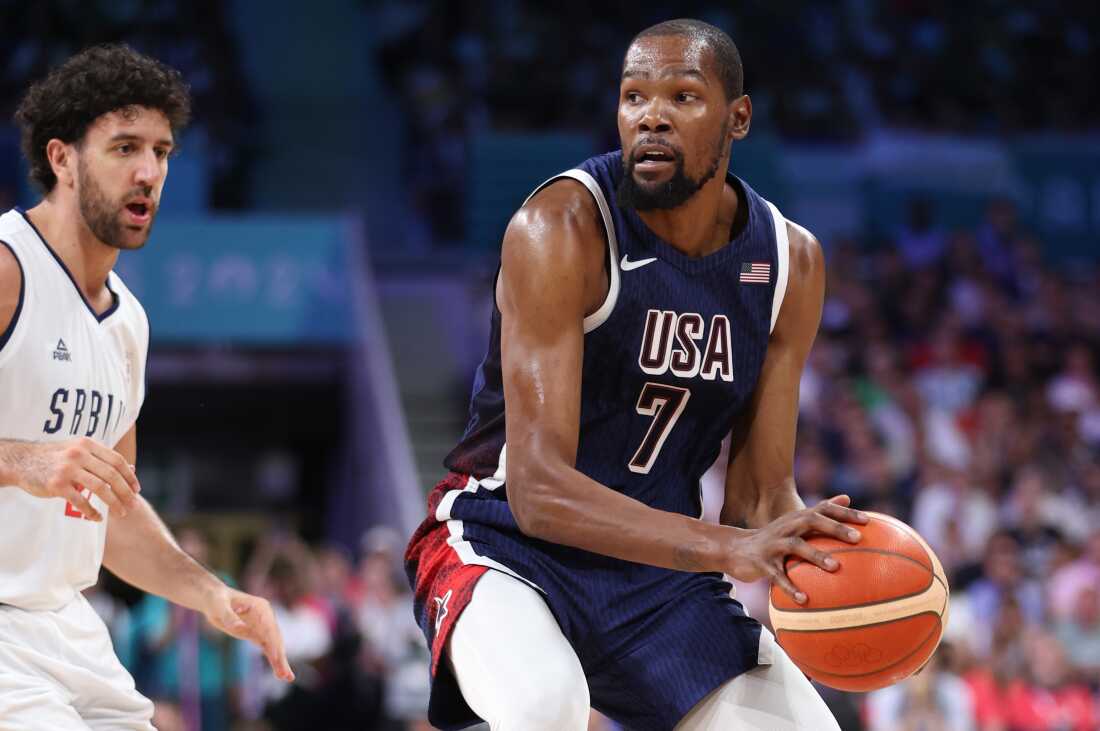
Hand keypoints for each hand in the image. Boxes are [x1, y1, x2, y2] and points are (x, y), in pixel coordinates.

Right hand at [7, 437, 139, 520]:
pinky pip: (80, 500)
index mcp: (88, 445)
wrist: (21, 462)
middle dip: (126, 492)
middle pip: (112, 475)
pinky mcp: (57, 484)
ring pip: (100, 488)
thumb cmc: (54, 458)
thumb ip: (101, 459)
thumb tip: (131, 469)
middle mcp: (79, 454)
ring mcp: (68, 469)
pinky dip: (91, 511)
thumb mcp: (78, 451)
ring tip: (121, 513)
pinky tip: (97, 518)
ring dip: (114, 503)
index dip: (129, 476)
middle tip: (133, 505)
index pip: (117, 461)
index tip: (136, 489)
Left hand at [203, 585, 294, 681]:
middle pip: (275, 639)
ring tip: (287, 677)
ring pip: (274, 646)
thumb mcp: (218, 606)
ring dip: (280, 661)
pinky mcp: (256, 634)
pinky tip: (279, 671)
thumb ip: (230, 617)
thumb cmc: (216, 599)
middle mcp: (266, 617)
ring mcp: (263, 626)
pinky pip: (267, 648)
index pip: (269, 628)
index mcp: (260, 607)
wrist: (214, 599)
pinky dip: (273, 659)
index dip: (273, 643)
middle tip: (285, 675)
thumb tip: (240, 628)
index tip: (276, 657)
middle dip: (280, 656)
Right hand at [727, 495, 866, 603]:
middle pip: (811, 520)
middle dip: (834, 527)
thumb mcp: (795, 523)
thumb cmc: (774, 538)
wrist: (735, 549)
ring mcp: (773, 544)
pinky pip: (778, 575)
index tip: (868, 521)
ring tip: (836, 568)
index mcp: (796, 518)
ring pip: (796, 546)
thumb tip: (847, 497)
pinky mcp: (762, 562)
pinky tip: (804, 600)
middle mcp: (786, 527)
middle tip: (857, 538)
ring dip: (816, 555)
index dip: (845, 513)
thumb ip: (821, 513)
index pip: (823, 509)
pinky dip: (790, 587)